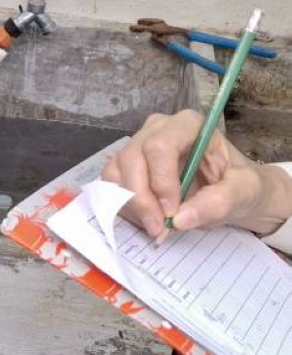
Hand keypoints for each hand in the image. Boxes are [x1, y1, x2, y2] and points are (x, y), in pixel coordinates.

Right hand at [102, 110, 291, 241]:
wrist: (232, 192)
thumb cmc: (240, 185)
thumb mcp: (243, 193)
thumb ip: (217, 203)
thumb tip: (179, 220)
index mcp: (188, 125)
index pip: (159, 146)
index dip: (160, 181)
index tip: (172, 213)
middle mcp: (158, 129)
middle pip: (132, 158)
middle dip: (141, 198)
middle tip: (158, 229)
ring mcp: (139, 144)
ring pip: (116, 171)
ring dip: (130, 204)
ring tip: (155, 226)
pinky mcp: (127, 165)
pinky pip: (111, 184)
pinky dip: (123, 205)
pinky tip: (145, 219)